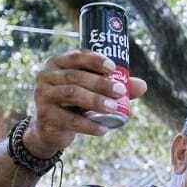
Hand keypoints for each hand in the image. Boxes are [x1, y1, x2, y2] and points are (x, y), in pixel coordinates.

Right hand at [26, 51, 148, 156]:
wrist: (49, 128)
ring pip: (72, 94)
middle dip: (101, 84)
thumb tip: (142, 85)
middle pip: (76, 76)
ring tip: (114, 108)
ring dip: (96, 101)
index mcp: (58, 63)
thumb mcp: (91, 92)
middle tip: (120, 92)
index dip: (94, 60)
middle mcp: (46, 76)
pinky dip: (89, 125)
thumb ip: (114, 87)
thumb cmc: (74, 104)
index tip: (113, 68)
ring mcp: (43, 95)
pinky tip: (103, 129)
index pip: (76, 56)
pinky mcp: (45, 115)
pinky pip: (69, 120)